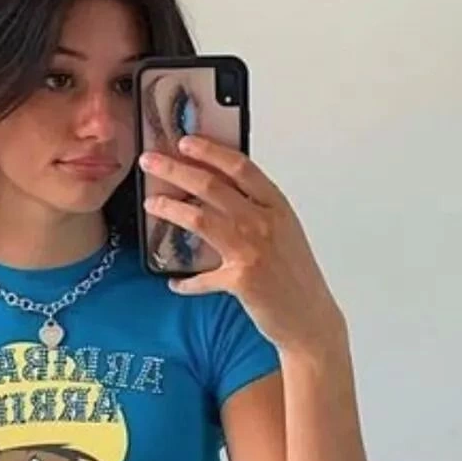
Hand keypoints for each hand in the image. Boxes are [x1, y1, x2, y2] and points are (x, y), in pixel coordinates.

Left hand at [141, 136, 342, 352]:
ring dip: (169, 208)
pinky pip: (201, 277)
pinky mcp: (240, 280)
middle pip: (212, 186)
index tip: (186, 141)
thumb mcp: (284, 233)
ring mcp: (252, 250)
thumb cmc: (296, 277)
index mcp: (276, 206)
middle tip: (150, 162)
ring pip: (199, 218)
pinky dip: (184, 281)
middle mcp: (265, 223)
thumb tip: (217, 194)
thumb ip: (257, 211)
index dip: (210, 151)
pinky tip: (174, 282)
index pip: (240, 167)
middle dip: (175, 170)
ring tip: (151, 204)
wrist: (311, 319)